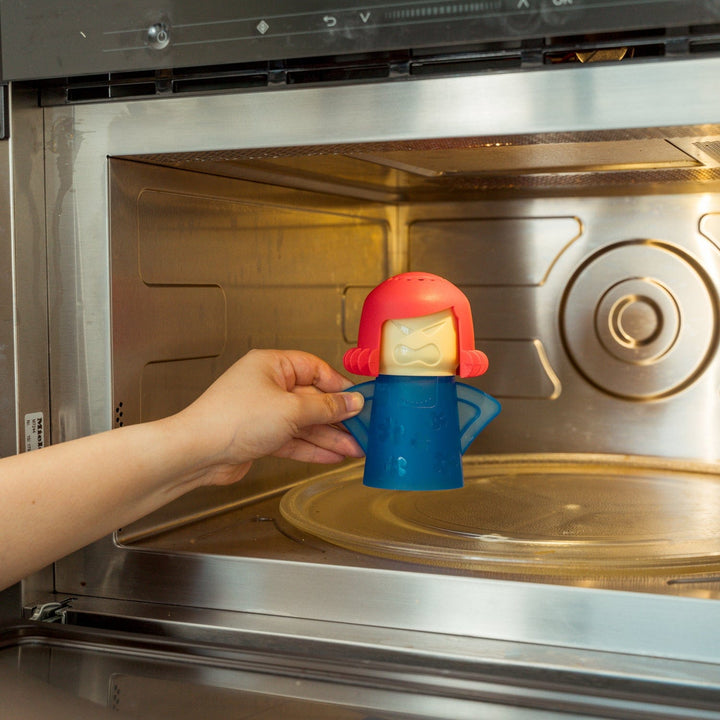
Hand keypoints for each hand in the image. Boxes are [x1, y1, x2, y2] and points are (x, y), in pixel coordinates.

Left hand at [172, 349, 364, 486]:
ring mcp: (264, 412)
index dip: (339, 386)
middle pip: (312, 399)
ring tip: (355, 448)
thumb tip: (352, 402)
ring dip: (330, 436)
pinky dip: (313, 448)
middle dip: (338, 417)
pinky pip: (294, 439)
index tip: (360, 401)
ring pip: (305, 423)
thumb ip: (326, 407)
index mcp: (272, 366)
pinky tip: (333, 455)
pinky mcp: (261, 436)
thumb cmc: (231, 420)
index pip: (315, 370)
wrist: (198, 452)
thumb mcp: (291, 410)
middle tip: (362, 429)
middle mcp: (267, 386)